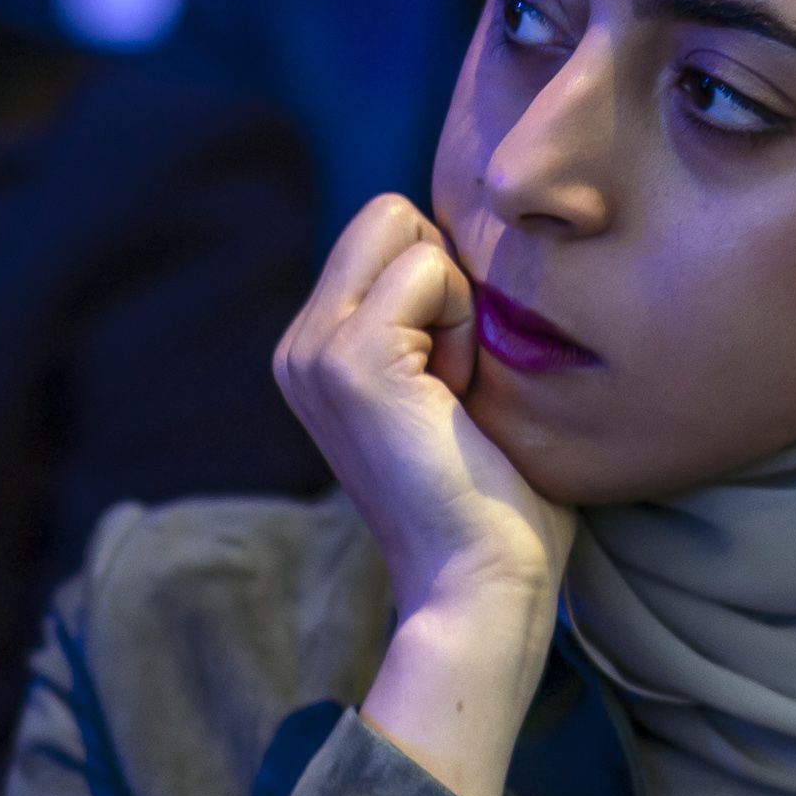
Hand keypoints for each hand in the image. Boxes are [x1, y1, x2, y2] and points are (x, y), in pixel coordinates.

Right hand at [277, 194, 571, 795]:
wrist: (481, 581)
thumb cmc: (496, 500)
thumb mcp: (455, 385)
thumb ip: (442, 318)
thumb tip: (478, 245)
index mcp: (316, 352)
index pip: (388, 232)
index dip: (448, 285)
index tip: (459, 380)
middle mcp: (299, 347)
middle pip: (389, 215)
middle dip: (448, 277)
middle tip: (461, 377)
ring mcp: (314, 351)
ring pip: (404, 228)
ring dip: (458, 302)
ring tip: (458, 393)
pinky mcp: (347, 359)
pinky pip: (429, 269)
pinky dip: (465, 323)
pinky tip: (459, 400)